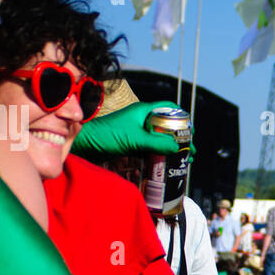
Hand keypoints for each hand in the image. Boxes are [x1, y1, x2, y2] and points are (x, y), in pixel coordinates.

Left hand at [71, 101, 195, 157]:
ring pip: (159, 139)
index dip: (182, 118)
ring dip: (170, 150)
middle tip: (189, 153)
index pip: (169, 108)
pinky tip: (164, 166)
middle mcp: (141, 120)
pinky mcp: (131, 145)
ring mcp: (136, 133)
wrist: (84, 146)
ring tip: (180, 162)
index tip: (191, 132)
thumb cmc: (106, 136)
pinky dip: (158, 157)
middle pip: (166, 126)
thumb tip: (177, 147)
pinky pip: (149, 149)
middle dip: (179, 139)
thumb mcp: (134, 139)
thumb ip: (156, 143)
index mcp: (143, 111)